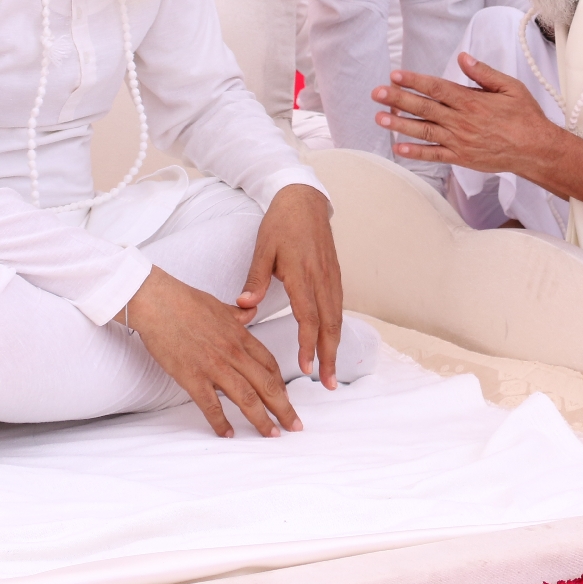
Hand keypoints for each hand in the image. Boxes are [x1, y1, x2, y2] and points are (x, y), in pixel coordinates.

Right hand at [120, 266, 301, 437]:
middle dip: (283, 408)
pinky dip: (220, 422)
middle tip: (294, 426)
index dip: (282, 385)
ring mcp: (214, 366)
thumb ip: (238, 313)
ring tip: (271, 434)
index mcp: (240, 336)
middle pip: (266, 385)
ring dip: (262, 419)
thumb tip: (251, 310)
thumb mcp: (220, 305)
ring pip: (246, 398)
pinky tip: (227, 434)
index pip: (269, 365)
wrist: (158, 302)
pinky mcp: (192, 377)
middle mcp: (233, 353)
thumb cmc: (185, 301)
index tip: (287, 399)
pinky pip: (211, 405)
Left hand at [238, 184, 342, 387]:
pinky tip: (332, 341)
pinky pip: (338, 307)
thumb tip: (243, 307)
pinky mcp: (335, 274)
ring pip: (337, 318)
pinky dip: (337, 328)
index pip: (308, 318)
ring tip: (331, 370)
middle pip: (329, 325)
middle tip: (328, 383)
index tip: (305, 367)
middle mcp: (321, 279)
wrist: (304, 200)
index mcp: (302, 275)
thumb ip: (255, 280)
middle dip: (329, 356)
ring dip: (335, 346)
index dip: (307, 345)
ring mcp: (332, 277)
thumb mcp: (263, 248)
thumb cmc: (281, 223)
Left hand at [375, 54, 567, 182]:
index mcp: (471, 101)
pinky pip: (434, 155)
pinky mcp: (460, 157)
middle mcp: (461, 121)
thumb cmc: (524, 116)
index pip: (436, 88)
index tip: (395, 75)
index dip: (414, 81)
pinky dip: (416, 152)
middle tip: (377, 93)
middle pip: (424, 108)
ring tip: (380, 118)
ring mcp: (459, 141)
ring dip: (400, 125)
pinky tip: (398, 147)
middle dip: (398, 100)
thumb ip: (484, 73)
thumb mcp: (510, 87)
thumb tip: (463, 57)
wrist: (535, 149)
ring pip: (424, 131)